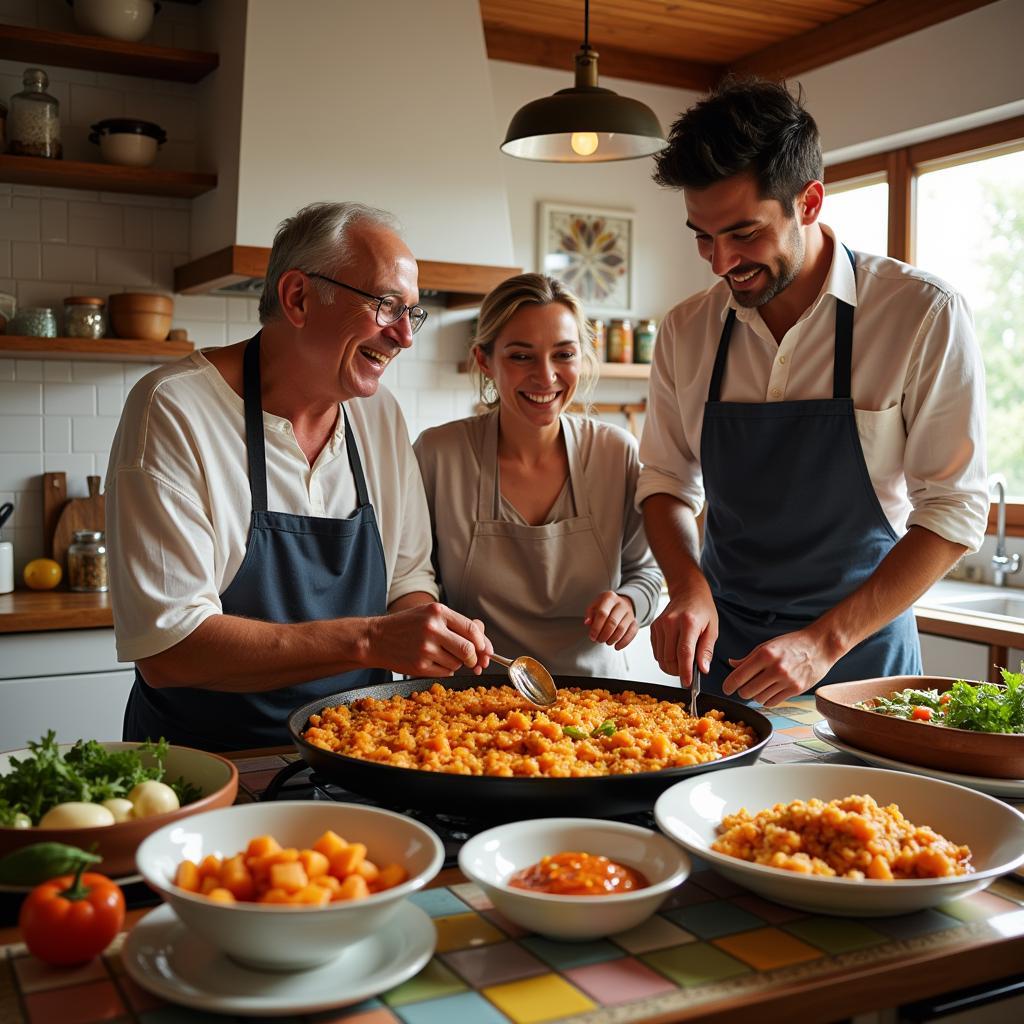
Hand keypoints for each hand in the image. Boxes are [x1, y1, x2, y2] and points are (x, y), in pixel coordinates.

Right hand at [371, 603, 491, 676]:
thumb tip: (483, 639)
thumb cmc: (407, 625)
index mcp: (437, 612)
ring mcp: (425, 648)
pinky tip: (433, 662)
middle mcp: (432, 628)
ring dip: (456, 663)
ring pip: (457, 663)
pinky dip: (445, 670)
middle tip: (473, 661)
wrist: (376, 638)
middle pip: (468, 650)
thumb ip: (456, 624)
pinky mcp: (419, 666)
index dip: (483, 643)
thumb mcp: (429, 614)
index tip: (486, 650)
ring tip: (441, 655)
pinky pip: (446, 672)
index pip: (471, 629)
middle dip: (474, 658)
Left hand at [584, 592, 637, 649]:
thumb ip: (589, 613)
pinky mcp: (635, 622)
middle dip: (604, 635)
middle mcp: (621, 604)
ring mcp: (630, 613)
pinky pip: (631, 633)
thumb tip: (588, 622)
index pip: (602, 614)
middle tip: (599, 640)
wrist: (621, 604)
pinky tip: (617, 646)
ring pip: (622, 629)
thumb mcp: (594, 605)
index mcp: (609, 598)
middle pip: (613, 622)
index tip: (592, 636)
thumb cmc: (605, 607)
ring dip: (613, 639)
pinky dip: (623, 642)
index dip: (596, 628)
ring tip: (607, 642)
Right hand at [650, 581, 716, 686]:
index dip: (685, 671)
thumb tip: (703, 669)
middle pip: (670, 658)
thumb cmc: (702, 609)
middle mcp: (671, 623)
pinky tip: (674, 653)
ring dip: (671, 666)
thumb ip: (706, 650)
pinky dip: (664, 658)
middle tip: (688, 672)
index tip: (687, 682)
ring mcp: (659, 625)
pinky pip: (656, 652)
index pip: (684, 652)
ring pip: (661, 657)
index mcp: (688, 622)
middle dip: (678, 671)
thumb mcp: (712, 629)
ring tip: (682, 662)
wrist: (688, 592)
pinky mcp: (653, 628)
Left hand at [722, 627, 838, 705]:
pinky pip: (773, 702)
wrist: (820, 646)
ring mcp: (786, 680)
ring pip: (759, 699)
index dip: (729, 685)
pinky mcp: (796, 690)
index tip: (726, 688)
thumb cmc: (792, 644)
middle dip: (742, 691)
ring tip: (760, 687)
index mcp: (765, 654)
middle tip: (744, 687)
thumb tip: (731, 664)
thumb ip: (748, 658)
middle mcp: (775, 668)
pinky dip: (767, 700)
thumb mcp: (767, 645)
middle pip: (747, 691)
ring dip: (756, 696)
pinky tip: (770, 691)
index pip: (739, 676)